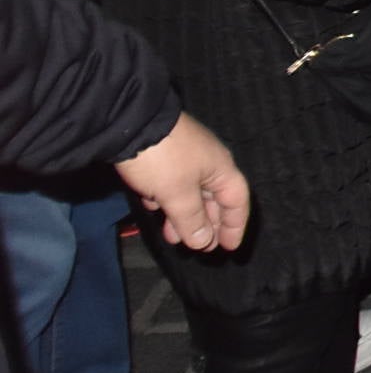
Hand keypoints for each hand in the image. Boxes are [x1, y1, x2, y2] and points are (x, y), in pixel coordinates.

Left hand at [115, 112, 249, 251]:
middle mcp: (207, 163)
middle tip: (200, 248)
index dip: (235, 225)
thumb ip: (192, 220)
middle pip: (214, 200)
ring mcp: (185, 159)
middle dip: (208, 225)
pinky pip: (172, 185)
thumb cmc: (163, 161)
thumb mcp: (178, 195)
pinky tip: (154, 209)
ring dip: (184, 217)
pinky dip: (167, 201)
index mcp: (220, 169)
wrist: (131, 124)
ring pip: (191, 194)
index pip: (236, 201)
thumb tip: (205, 242)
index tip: (230, 248)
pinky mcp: (164, 157)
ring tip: (172, 237)